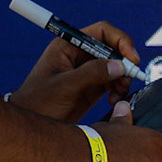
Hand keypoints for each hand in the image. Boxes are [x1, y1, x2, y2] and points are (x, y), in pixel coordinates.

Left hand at [13, 20, 140, 120]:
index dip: (120, 40)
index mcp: (68, 46)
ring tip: (120, 92)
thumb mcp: (64, 87)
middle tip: (130, 77)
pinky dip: (119, 89)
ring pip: (115, 66)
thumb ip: (91, 74)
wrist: (30, 130)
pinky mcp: (91, 88)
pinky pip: (113, 82)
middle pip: (112, 48)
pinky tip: (114, 99)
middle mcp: (79, 56)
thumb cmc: (38, 103)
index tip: (131, 57)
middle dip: (124, 61)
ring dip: (123, 77)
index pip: (101, 32)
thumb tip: (119, 66)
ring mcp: (86, 72)